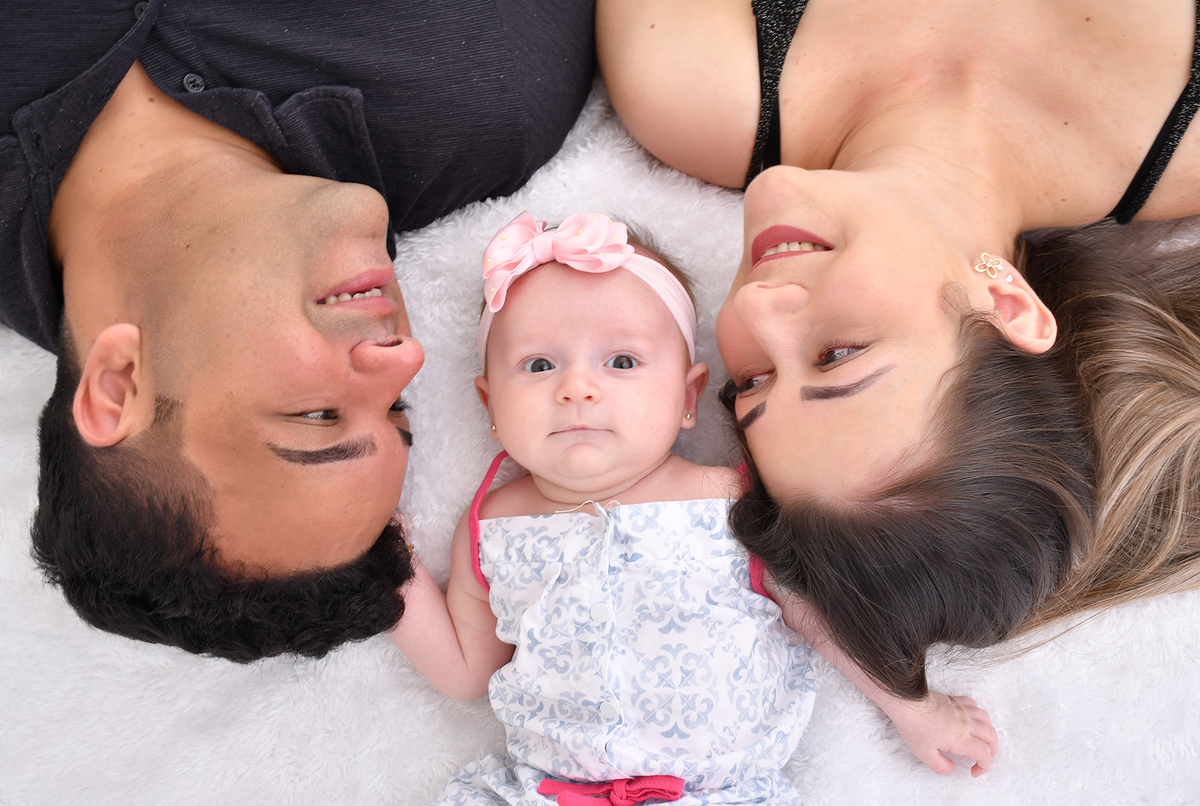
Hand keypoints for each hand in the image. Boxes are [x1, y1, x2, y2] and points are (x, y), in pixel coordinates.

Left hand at [882, 692, 997, 776]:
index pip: (984, 754)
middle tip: (983, 758)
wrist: (906, 701)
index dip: (984, 766)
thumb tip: (951, 767)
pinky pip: (973, 705)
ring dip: (987, 731)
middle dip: (992, 750)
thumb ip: (941, 766)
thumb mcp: (924, 754)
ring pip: (986, 719)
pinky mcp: (954, 700)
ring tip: (980, 739)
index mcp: (961, 738)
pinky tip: (970, 719)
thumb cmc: (914, 725)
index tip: (974, 771)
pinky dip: (977, 714)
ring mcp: (961, 709)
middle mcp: (966, 723)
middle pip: (991, 736)